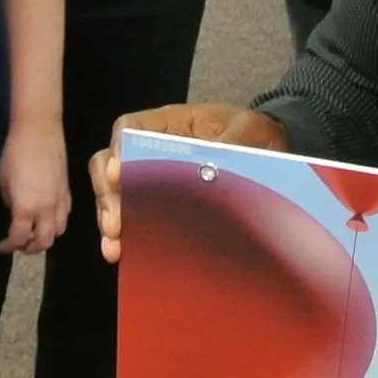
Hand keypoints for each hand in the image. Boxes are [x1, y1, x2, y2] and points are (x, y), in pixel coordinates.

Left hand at [0, 114, 69, 255]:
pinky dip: (56, 223)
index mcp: (25, 208)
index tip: (0, 247)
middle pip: (43, 242)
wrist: (39, 131)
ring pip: (59, 231)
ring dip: (46, 237)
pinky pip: (65, 215)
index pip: (18, 237)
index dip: (8, 246)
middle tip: (19, 245)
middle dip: (30, 248)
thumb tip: (15, 209)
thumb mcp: (3, 181)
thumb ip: (10, 201)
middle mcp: (46, 209)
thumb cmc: (15, 153)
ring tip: (34, 233)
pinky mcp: (68, 191)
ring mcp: (60, 201)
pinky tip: (47, 217)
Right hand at [92, 103, 290, 260]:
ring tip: (115, 247)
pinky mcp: (160, 203)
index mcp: (169, 124)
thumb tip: (213, 165)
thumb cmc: (253, 133)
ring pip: (115, 195)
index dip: (118, 151)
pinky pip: (133, 216)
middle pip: (110, 166)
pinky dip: (126, 234)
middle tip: (115, 224)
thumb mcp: (250, 128)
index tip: (117, 176)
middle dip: (109, 196)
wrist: (268, 151)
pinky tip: (122, 253)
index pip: (128, 130)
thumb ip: (234, 139)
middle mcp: (152, 150)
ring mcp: (153, 178)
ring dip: (111, 219)